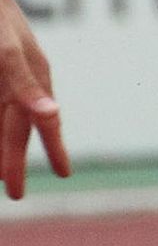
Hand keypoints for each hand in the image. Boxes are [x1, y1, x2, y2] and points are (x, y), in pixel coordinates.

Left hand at [0, 0, 68, 198]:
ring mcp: (3, 75)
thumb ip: (26, 83)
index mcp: (30, 79)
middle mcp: (18, 81)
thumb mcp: (8, 53)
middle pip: (16, 129)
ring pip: (4, 119)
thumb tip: (52, 114)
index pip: (40, 124)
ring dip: (4, 144)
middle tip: (16, 193)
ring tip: (2, 169)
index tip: (63, 174)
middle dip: (15, 160)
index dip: (52, 150)